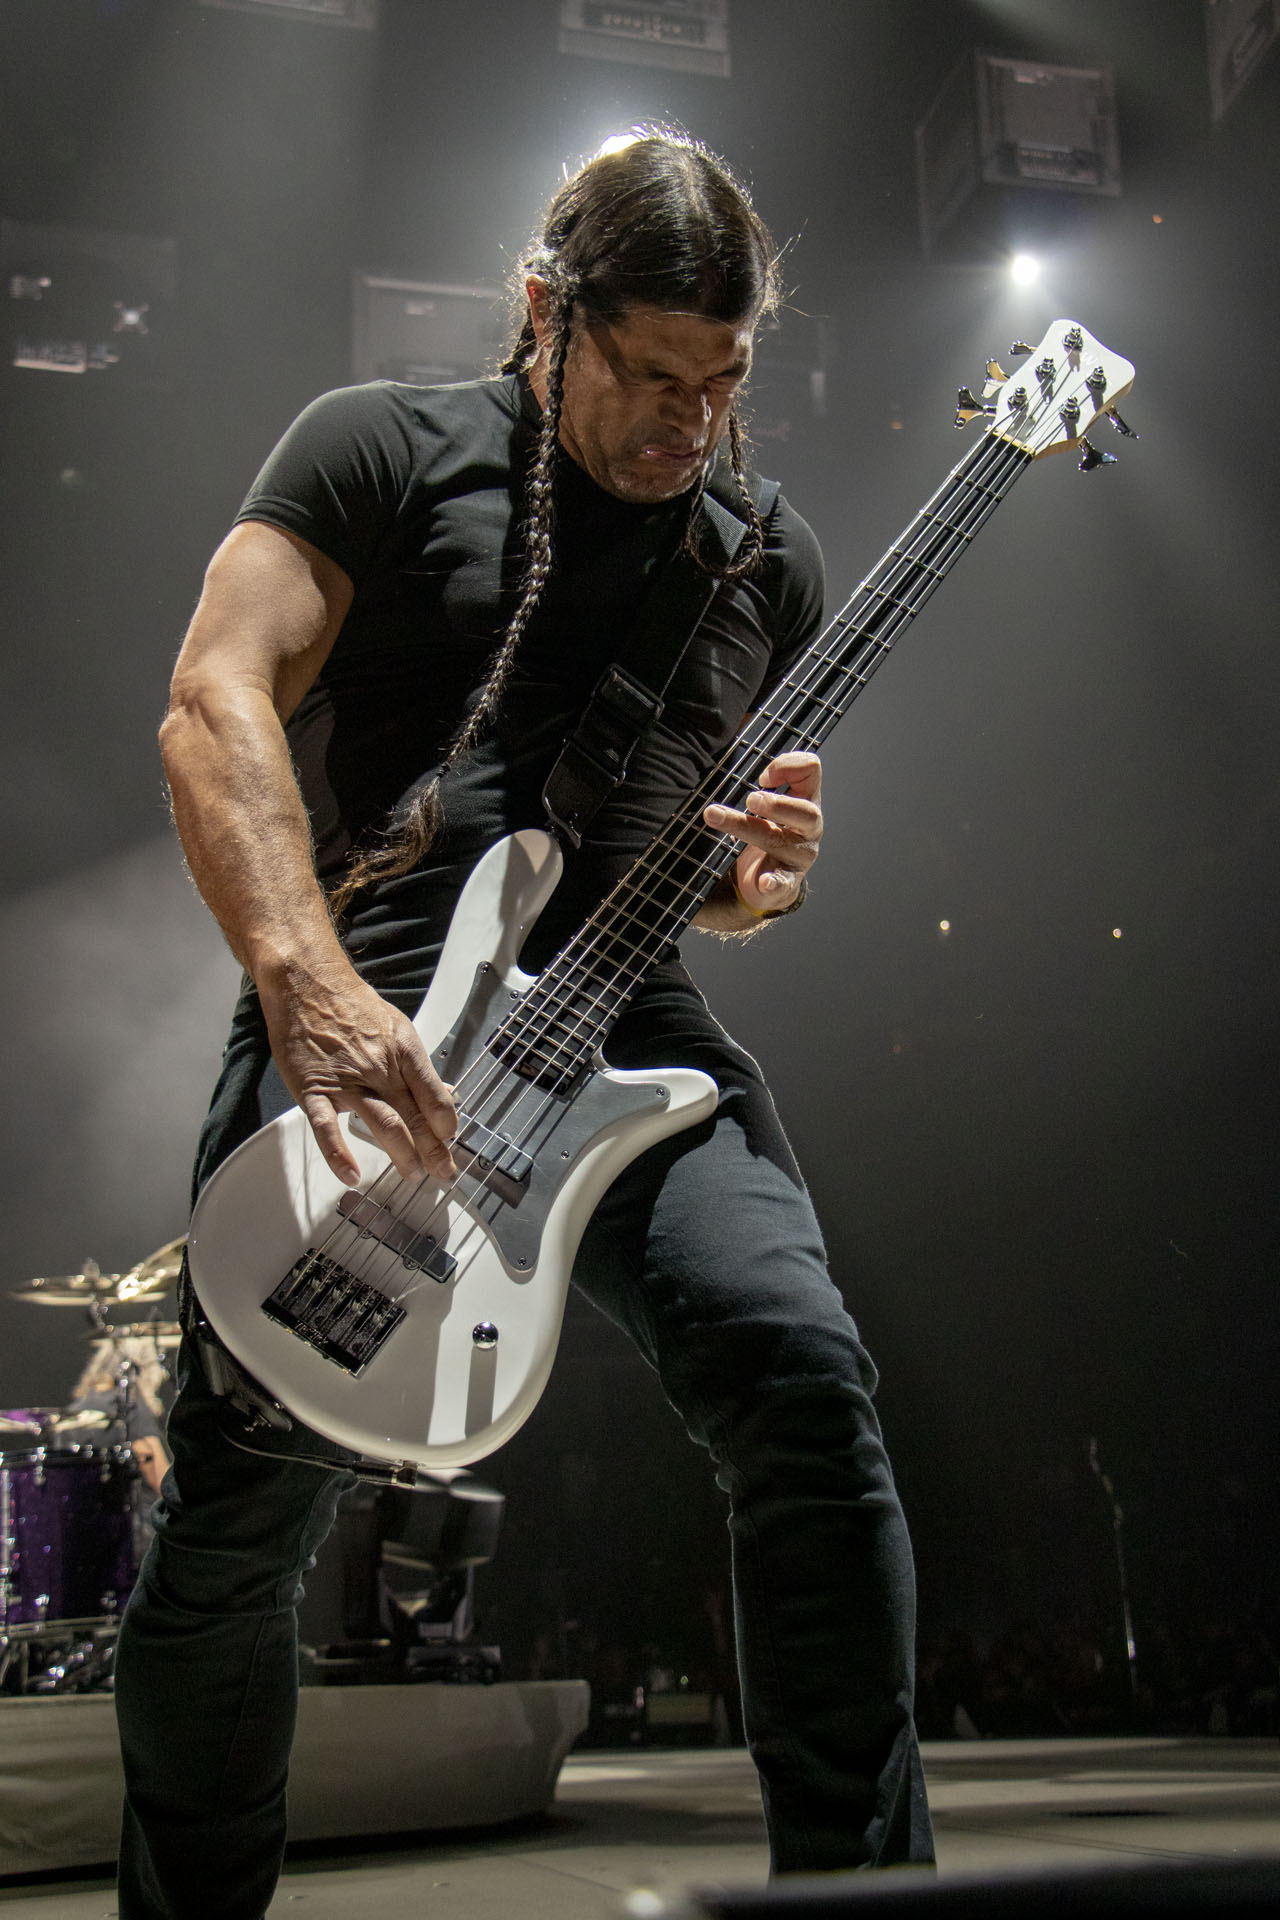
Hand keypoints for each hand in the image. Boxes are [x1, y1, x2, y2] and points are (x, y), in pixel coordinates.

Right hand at [258, 958, 456, 1187]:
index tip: (451, 1141)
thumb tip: (444, 1094)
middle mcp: (380, 1068)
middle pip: (415, 1116)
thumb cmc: (352, 1007)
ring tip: (413, 1174)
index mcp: (404, 1051)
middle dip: (433, 1149)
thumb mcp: (397, 1028)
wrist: (307, 985)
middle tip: (443, 1171)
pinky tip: (351, 1176)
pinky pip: (327, 1127)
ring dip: (403, 1154)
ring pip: (383, 1123)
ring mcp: (347, 1080)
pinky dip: (339, 1155)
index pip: (434, 1095)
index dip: (447, 1124)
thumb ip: (418, 1067)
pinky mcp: (314, 1090)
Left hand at [703, 750, 822, 915]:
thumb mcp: (768, 805)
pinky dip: (773, 882)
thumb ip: (759, 781)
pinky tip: (763, 881)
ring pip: (779, 841)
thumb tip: (730, 753)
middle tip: (750, 799)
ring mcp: (799, 855)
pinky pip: (782, 882)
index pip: (811, 770)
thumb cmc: (769, 831)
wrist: (769, 879)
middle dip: (776, 804)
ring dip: (747, 828)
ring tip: (717, 817)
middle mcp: (809, 827)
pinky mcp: (786, 882)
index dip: (788, 765)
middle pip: (803, 811)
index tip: (761, 777)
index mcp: (806, 800)